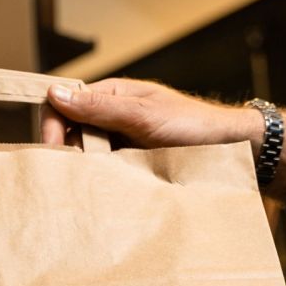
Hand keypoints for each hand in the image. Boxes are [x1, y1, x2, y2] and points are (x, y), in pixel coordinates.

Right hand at [43, 78, 285, 205]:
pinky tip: (107, 192)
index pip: (63, 104)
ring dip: (86, 170)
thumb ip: (100, 108)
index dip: (53, 126)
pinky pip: (105, 173)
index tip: (54, 151)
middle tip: (77, 173)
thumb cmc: (193, 125)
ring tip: (95, 185)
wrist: (232, 150)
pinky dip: (102, 182)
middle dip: (67, 152)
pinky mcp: (130, 166)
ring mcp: (120, 143)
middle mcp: (112, 118)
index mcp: (112, 96)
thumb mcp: (143, 114)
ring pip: (86, 156)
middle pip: (70, 133)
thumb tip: (56, 94)